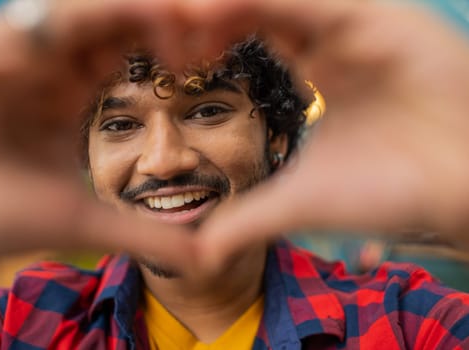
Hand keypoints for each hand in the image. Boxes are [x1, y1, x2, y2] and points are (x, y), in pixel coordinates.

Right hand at [0, 0, 195, 260]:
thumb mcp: (84, 219)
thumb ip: (145, 235)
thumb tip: (205, 259)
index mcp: (67, 92)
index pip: (129, 54)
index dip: (174, 52)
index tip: (211, 62)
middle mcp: (50, 63)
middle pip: (121, 21)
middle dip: (171, 23)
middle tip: (218, 33)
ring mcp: (27, 48)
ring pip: (100, 8)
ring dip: (153, 12)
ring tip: (204, 21)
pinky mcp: (2, 40)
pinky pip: (66, 13)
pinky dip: (115, 11)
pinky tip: (162, 18)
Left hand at [185, 0, 468, 267]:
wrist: (460, 191)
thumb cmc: (388, 189)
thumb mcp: (300, 199)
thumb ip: (248, 218)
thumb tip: (202, 253)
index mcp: (316, 67)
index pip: (250, 36)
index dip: (208, 42)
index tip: (170, 60)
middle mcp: (334, 37)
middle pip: (259, 6)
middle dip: (211, 15)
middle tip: (163, 29)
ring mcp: (358, 24)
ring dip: (230, 4)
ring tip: (180, 13)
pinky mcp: (382, 18)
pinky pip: (317, 1)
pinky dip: (268, 1)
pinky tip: (212, 9)